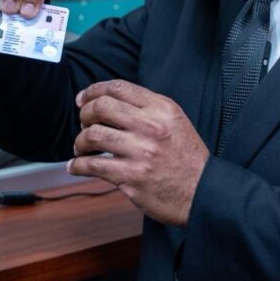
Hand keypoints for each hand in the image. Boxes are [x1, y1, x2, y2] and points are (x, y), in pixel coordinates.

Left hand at [69, 80, 208, 226]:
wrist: (203, 192)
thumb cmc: (187, 158)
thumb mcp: (175, 121)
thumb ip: (147, 108)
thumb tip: (109, 101)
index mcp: (162, 109)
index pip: (119, 88)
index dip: (94, 91)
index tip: (83, 99)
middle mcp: (150, 126)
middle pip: (101, 107)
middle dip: (85, 114)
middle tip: (84, 124)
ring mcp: (140, 152)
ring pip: (93, 135)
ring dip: (80, 142)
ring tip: (81, 148)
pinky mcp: (131, 177)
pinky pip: (93, 165)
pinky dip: (78, 165)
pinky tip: (76, 166)